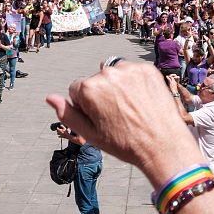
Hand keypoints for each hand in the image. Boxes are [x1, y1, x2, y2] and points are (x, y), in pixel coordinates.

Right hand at [46, 62, 203, 187]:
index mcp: (89, 89)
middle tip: (118, 116)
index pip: (76, 89)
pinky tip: (142, 100)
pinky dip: (135, 82)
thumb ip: (67, 114)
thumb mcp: (90, 134)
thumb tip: (50, 97)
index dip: (86, 106)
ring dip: (118, 85)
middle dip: (102, 94)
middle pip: (95, 80)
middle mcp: (107, 73)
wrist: (163, 145)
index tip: (101, 119)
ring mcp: (129, 69)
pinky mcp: (147, 68)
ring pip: (114, 74)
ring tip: (131, 107)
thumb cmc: (125, 143)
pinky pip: (133, 72)